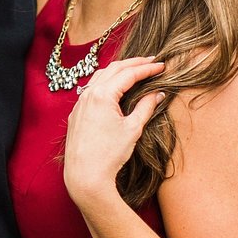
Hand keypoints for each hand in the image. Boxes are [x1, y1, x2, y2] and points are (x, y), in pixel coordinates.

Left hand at [62, 56, 166, 205]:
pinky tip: (113, 87)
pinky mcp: (76, 114)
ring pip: (99, 77)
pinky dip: (105, 83)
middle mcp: (88, 94)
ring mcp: (79, 104)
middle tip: (151, 61)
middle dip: (133, 63)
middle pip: (113, 69)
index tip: (161, 65)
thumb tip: (158, 94)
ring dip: (118, 71)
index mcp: (103, 95)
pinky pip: (91, 90)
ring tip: (134, 69)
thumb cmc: (110, 154)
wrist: (85, 175)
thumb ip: (146, 107)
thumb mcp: (133, 128)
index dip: (147, 68)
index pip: (128, 74)